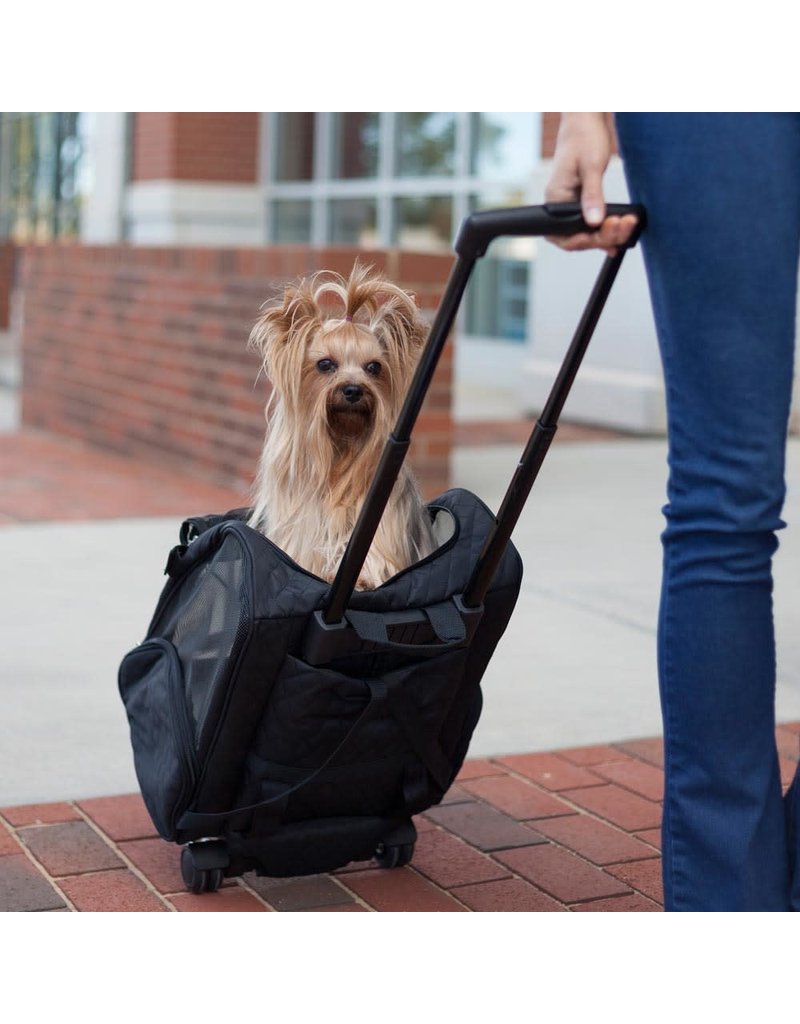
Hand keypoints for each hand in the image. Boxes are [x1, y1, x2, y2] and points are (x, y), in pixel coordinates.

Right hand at [544, 113, 637, 254]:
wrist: (586, 119)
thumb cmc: (584, 136)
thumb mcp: (591, 166)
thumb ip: (592, 195)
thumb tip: (595, 221)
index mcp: (556, 199)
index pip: (564, 235)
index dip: (585, 241)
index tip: (606, 235)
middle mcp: (561, 206)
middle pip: (579, 237)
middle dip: (603, 237)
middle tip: (624, 224)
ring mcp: (572, 205)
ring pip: (589, 231)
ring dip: (610, 233)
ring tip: (629, 224)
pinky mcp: (583, 201)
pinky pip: (594, 222)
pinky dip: (608, 228)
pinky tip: (621, 231)